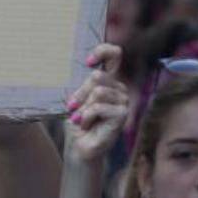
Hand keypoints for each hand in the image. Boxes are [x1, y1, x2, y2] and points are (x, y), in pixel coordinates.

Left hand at [64, 44, 128, 165]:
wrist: (78, 146)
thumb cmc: (76, 122)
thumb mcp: (75, 98)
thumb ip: (79, 83)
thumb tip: (78, 67)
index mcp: (108, 81)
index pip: (114, 55)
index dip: (103, 51)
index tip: (88, 61)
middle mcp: (118, 88)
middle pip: (98, 76)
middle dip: (80, 93)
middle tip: (74, 108)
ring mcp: (123, 101)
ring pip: (98, 92)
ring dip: (83, 108)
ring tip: (81, 119)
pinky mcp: (122, 115)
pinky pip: (98, 107)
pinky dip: (87, 116)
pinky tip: (86, 125)